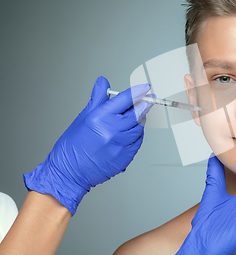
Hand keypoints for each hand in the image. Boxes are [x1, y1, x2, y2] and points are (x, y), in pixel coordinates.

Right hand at [23, 76, 153, 215]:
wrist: (68, 172)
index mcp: (100, 118)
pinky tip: (129, 133)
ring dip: (140, 121)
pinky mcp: (125, 158)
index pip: (126, 99)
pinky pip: (138, 142)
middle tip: (148, 99)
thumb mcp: (83, 117)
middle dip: (144, 105)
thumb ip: (98, 98)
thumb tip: (103, 81)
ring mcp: (120, 145)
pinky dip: (136, 135)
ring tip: (132, 119)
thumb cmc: (73, 145)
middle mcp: (112, 131)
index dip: (138, 91)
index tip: (146, 87)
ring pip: (140, 128)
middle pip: (137, 113)